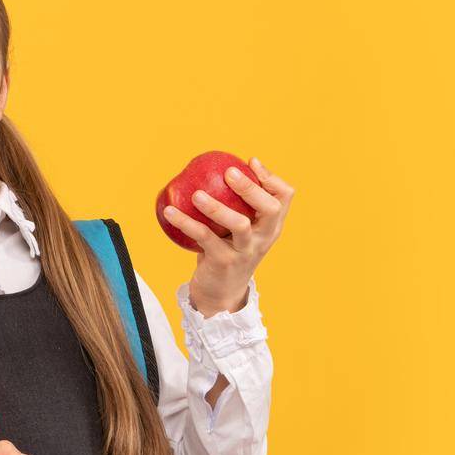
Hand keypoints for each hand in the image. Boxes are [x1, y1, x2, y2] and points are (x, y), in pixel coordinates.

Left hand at [163, 158, 295, 314]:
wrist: (220, 292)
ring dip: (217, 207)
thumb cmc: (227, 250)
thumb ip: (234, 205)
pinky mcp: (224, 262)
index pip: (285, 196)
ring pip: (239, 225)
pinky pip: (205, 238)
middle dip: (251, 188)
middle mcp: (264, 237)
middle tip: (229, 172)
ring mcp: (246, 251)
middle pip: (270, 208)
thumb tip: (211, 170)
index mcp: (271, 225)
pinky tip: (169, 211)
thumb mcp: (237, 229)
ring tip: (197, 194)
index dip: (271, 177)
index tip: (251, 162)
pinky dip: (186, 223)